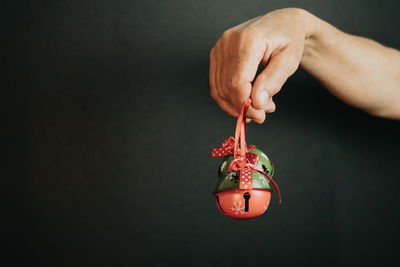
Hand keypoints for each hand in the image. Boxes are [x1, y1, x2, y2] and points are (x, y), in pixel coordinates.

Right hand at [209, 8, 308, 122]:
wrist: (281, 23)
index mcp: (248, 40)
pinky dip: (229, 98)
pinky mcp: (217, 54)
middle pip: (226, 88)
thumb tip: (256, 103)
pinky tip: (246, 100)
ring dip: (235, 105)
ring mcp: (220, 47)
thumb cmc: (288, 39)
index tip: (260, 116)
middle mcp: (229, 41)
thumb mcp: (289, 61)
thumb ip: (273, 81)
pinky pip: (217, 84)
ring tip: (257, 106)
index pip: (237, 82)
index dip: (245, 104)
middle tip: (262, 114)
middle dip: (242, 107)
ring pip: (218, 89)